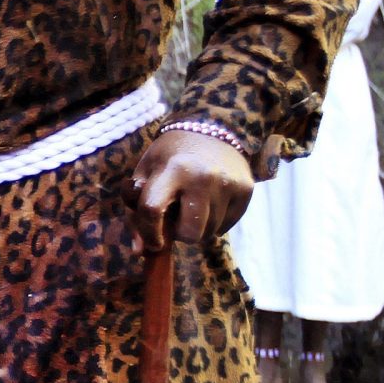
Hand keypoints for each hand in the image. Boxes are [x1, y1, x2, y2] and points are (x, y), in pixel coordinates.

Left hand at [128, 127, 252, 248]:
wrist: (212, 130)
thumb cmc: (171, 156)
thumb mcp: (146, 173)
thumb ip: (136, 210)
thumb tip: (141, 251)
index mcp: (172, 170)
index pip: (153, 210)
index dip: (149, 232)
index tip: (152, 241)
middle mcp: (203, 177)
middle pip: (189, 233)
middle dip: (179, 235)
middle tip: (176, 221)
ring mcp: (228, 184)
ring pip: (208, 233)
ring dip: (197, 228)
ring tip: (192, 207)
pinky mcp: (246, 190)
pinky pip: (225, 227)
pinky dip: (214, 223)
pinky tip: (209, 204)